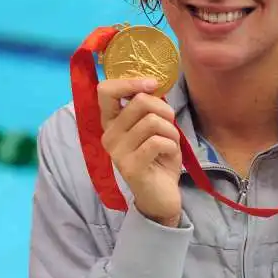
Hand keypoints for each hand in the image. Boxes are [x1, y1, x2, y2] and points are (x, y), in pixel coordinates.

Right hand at [98, 78, 182, 225]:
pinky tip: (169, 155)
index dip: (130, 82)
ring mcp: (117, 152)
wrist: (161, 196)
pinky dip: (172, 146)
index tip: (153, 85)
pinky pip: (157, 142)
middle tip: (170, 125)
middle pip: (139, 102)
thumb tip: (152, 84)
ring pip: (152, 122)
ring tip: (170, 144)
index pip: (105, 91)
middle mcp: (108, 135)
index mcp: (111, 122)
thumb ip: (148, 107)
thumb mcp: (154, 127)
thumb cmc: (159, 158)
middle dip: (165, 110)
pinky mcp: (130, 167)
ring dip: (171, 131)